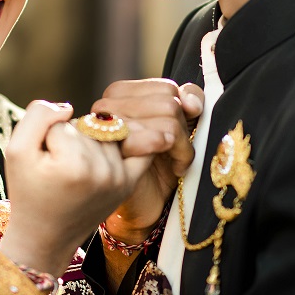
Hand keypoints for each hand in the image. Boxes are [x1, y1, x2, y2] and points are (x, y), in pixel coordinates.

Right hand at [0, 101, 154, 276]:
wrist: (45, 236)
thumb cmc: (27, 192)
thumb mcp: (16, 151)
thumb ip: (37, 115)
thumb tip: (68, 107)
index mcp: (73, 165)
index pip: (60, 124)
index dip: (44, 137)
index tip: (40, 163)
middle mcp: (102, 171)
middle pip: (84, 126)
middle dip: (68, 138)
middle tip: (56, 168)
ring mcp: (119, 178)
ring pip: (103, 133)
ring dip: (88, 142)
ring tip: (73, 167)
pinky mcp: (129, 183)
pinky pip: (137, 147)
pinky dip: (127, 141)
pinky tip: (111, 148)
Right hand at [93, 79, 203, 242]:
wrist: (147, 206)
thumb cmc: (161, 164)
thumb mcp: (180, 123)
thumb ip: (188, 98)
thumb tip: (189, 100)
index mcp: (118, 95)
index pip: (165, 87)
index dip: (183, 110)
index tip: (179, 133)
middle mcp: (105, 108)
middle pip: (168, 102)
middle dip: (183, 131)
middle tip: (177, 153)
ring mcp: (107, 131)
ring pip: (168, 119)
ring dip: (183, 147)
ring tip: (175, 163)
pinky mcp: (116, 154)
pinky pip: (159, 139)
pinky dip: (179, 156)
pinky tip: (172, 170)